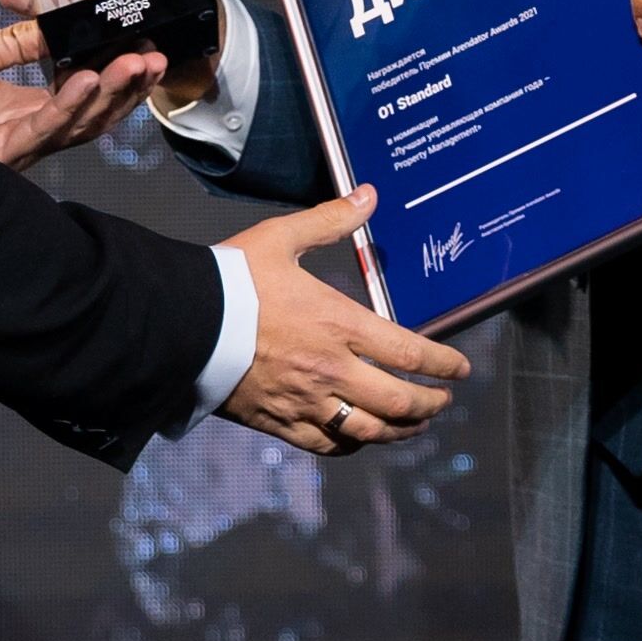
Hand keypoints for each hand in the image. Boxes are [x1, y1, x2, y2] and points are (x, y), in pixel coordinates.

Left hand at [0, 20, 167, 169]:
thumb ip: (14, 43)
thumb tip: (47, 24)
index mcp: (37, 112)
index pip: (92, 96)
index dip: (121, 77)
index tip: (146, 50)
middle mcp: (39, 132)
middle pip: (100, 113)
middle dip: (133, 88)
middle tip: (159, 58)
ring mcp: (27, 142)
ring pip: (85, 121)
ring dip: (114, 93)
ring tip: (138, 64)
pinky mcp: (9, 148)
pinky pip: (48, 125)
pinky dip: (71, 102)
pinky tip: (89, 79)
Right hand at [219, 187, 469, 453]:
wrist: (180, 323)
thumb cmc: (230, 279)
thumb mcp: (282, 239)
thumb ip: (330, 220)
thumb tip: (369, 195)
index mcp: (339, 325)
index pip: (410, 353)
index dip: (444, 364)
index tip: (461, 369)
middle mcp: (331, 370)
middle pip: (399, 402)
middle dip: (430, 404)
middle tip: (443, 400)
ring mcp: (306, 401)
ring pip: (369, 431)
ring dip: (401, 431)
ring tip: (414, 426)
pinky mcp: (279, 422)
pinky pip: (328, 445)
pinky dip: (353, 444)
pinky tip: (361, 438)